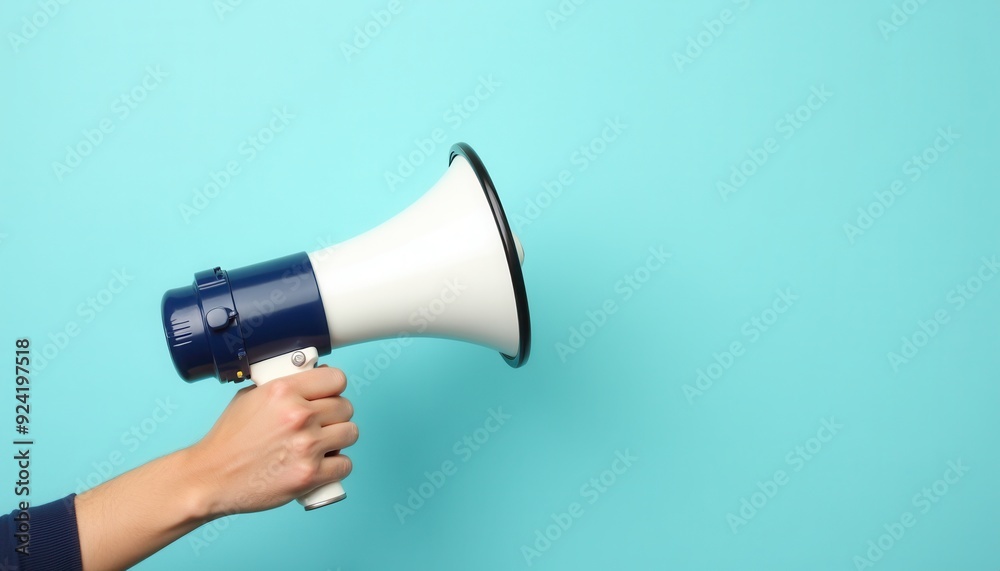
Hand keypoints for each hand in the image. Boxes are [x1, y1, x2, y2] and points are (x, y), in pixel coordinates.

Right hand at [186, 365, 358, 516]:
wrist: (211, 477)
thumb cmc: (229, 440)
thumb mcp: (250, 397)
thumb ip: (284, 386)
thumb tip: (314, 377)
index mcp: (283, 391)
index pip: (336, 379)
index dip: (333, 388)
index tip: (328, 395)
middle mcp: (298, 415)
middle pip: (346, 406)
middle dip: (336, 415)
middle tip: (321, 423)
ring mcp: (307, 446)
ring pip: (350, 433)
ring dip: (339, 439)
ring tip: (323, 443)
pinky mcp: (310, 475)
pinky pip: (345, 464)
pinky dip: (336, 466)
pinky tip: (322, 464)